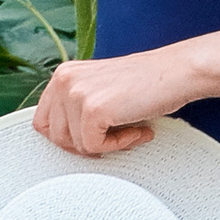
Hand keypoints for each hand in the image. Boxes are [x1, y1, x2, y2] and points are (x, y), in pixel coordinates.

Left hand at [31, 45, 203, 157]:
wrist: (177, 72)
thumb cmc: (146, 83)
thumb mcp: (100, 89)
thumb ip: (78, 107)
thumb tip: (65, 140)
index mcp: (63, 74)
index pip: (43, 122)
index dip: (66, 138)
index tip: (90, 138)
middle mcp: (64, 80)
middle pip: (57, 138)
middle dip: (86, 144)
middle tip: (113, 136)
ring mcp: (77, 94)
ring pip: (76, 145)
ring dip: (105, 145)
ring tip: (130, 129)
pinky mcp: (93, 110)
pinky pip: (94, 147)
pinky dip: (118, 146)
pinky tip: (137, 130)